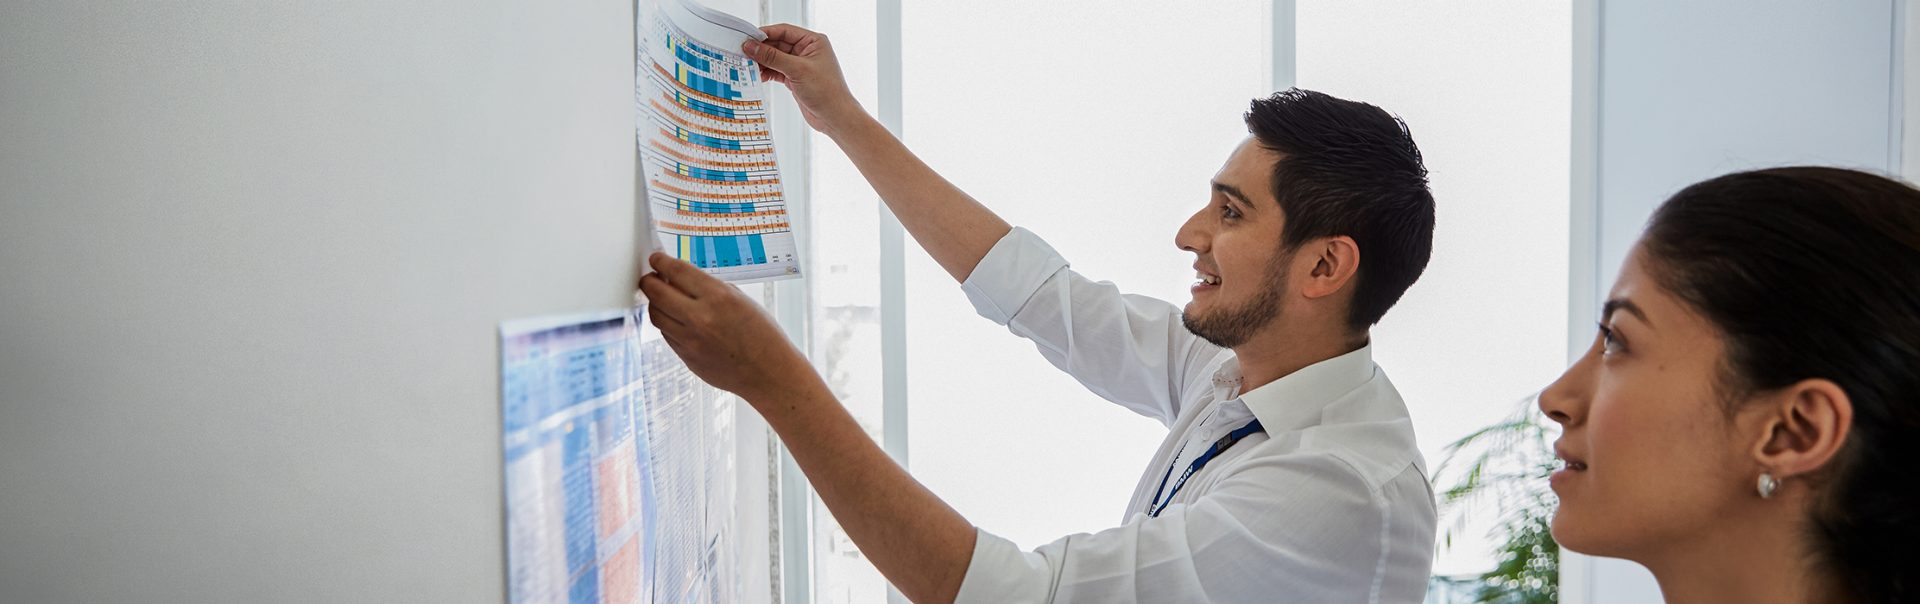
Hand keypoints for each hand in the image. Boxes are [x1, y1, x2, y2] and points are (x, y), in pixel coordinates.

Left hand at [637, 252, 818, 401]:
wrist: (769, 372)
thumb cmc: (762, 335)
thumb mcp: (741, 300)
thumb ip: (710, 289)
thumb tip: (682, 279)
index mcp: (718, 297)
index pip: (677, 271)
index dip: (661, 262)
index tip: (656, 259)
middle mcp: (701, 318)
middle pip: (656, 293)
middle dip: (649, 281)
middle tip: (650, 277)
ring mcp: (691, 340)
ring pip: (656, 315)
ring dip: (655, 303)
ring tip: (661, 298)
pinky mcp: (686, 357)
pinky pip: (666, 334)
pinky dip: (667, 322)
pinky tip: (675, 318)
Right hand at [746, 24, 867, 135]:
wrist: (835, 117)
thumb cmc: (827, 92)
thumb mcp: (797, 70)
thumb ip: (773, 57)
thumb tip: (753, 46)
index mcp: (813, 41)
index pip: (784, 31)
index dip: (765, 34)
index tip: (748, 38)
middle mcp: (807, 51)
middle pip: (777, 44)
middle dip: (761, 50)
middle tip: (743, 54)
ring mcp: (800, 65)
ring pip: (775, 59)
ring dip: (762, 63)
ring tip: (748, 66)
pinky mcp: (795, 78)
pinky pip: (776, 71)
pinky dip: (767, 73)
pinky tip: (757, 76)